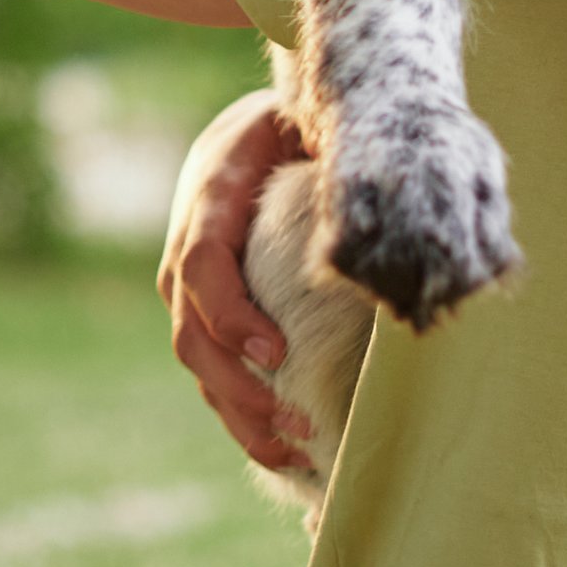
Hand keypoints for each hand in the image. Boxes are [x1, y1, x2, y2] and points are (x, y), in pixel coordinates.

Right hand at [159, 88, 313, 472]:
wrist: (270, 117)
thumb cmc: (308, 120)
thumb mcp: (314, 120)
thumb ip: (333, 164)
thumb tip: (377, 234)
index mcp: (214, 186)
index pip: (201, 264)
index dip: (231, 315)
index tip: (277, 355)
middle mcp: (191, 236)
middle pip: (189, 330)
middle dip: (238, 387)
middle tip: (297, 425)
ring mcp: (193, 275)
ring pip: (196, 358)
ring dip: (240, 412)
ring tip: (297, 449)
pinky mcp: (209, 303)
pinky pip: (212, 364)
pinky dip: (241, 409)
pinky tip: (285, 444)